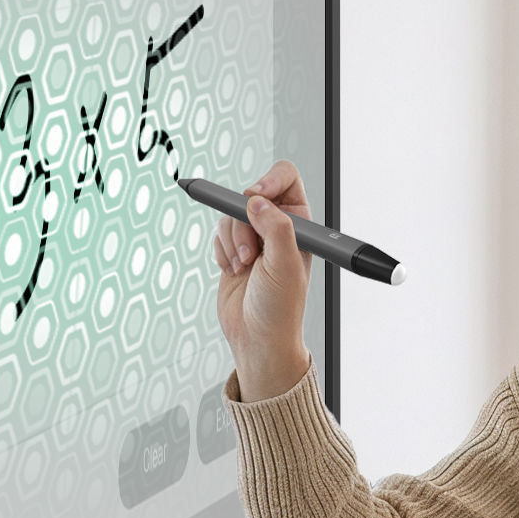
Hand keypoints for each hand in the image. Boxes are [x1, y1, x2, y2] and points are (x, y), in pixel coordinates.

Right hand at [211, 160, 313, 400]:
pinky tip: (234, 272)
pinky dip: (221, 252)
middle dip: (243, 224)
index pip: (285, 178)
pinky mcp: (233, 250)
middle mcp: (278, 226)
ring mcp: (254, 238)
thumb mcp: (284, 264)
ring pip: (229, 216)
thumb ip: (275, 227)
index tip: (253, 198)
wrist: (258, 338)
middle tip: (250, 253)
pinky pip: (217, 234)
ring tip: (244, 268)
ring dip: (232, 242)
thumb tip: (255, 200)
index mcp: (300, 223)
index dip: (267, 182)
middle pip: (249, 196)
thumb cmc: (281, 308)